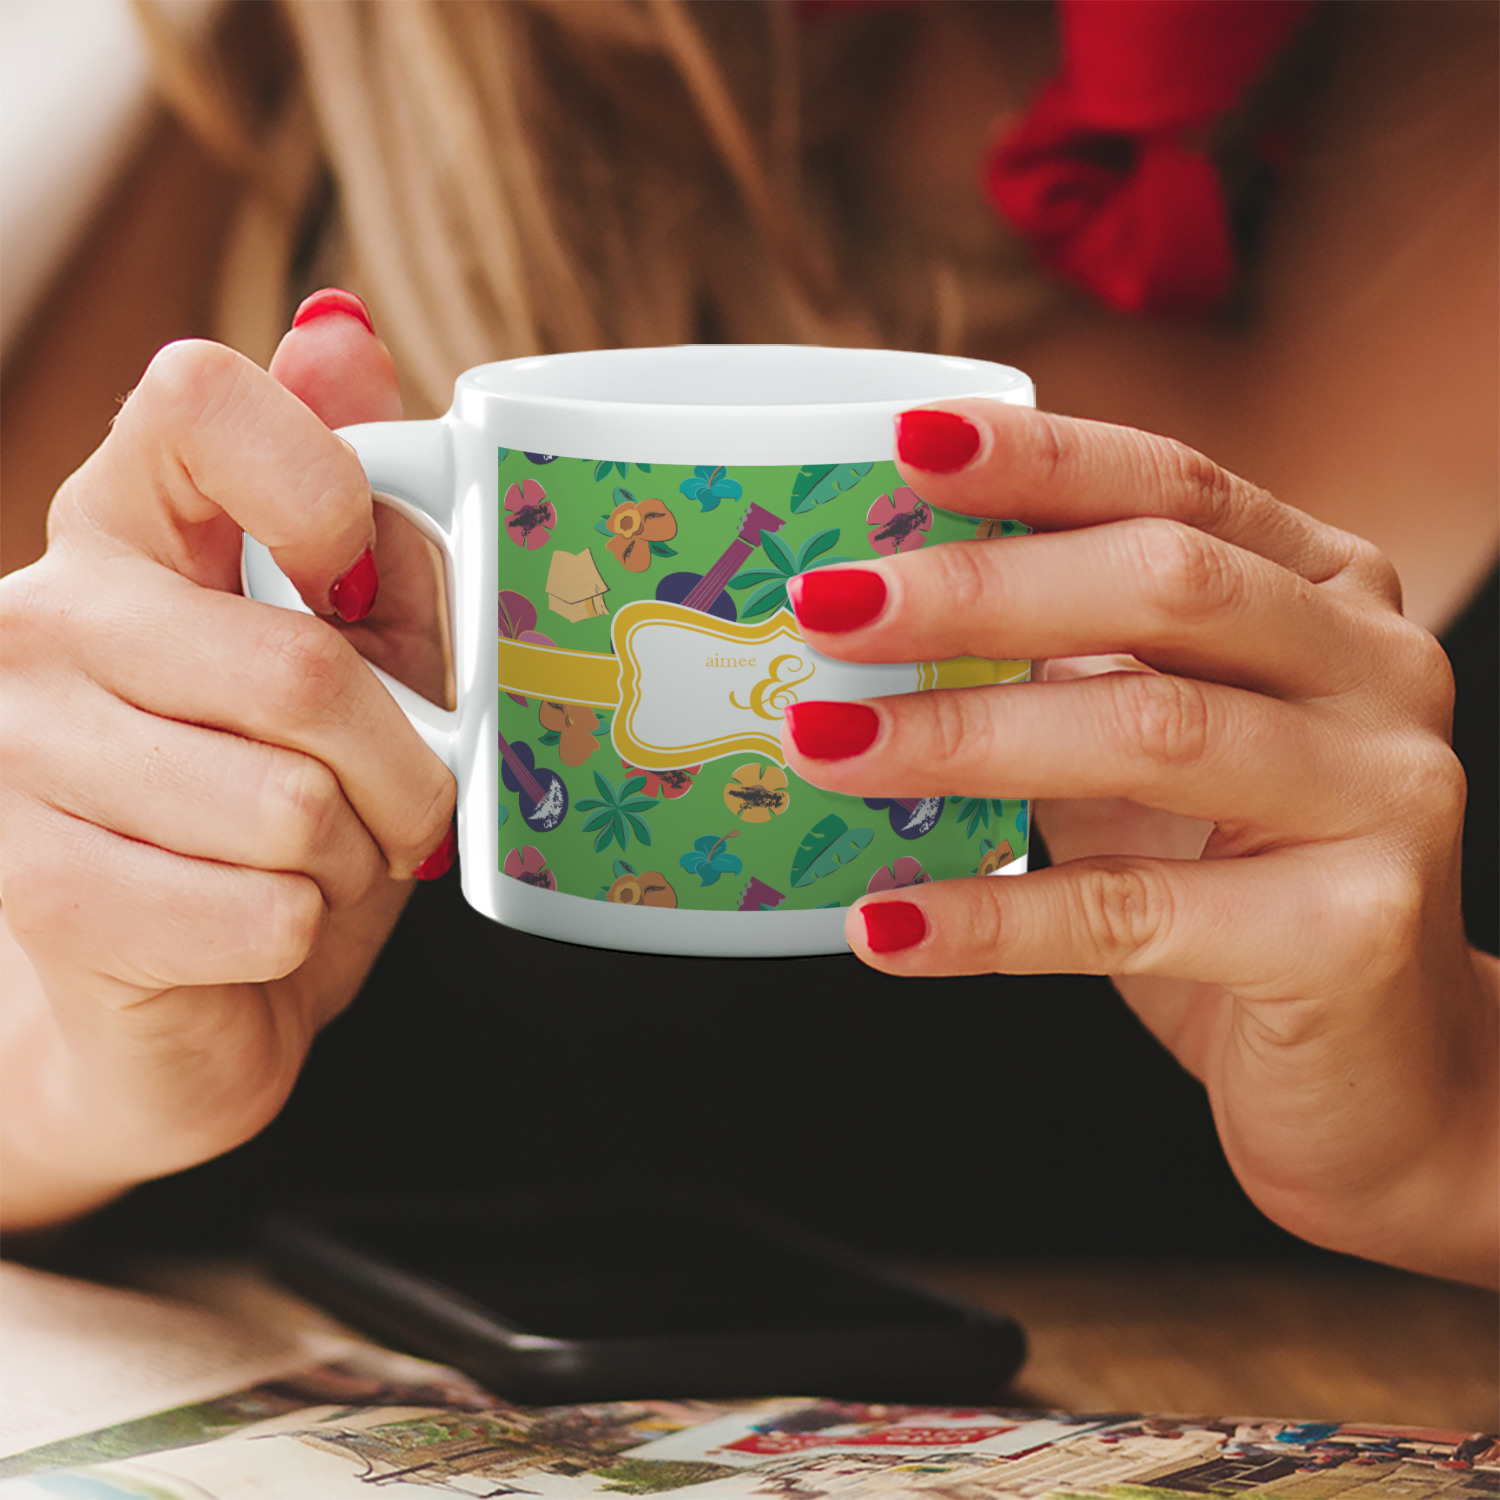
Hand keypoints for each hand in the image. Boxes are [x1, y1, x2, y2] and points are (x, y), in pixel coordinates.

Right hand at [0, 301, 455, 1228]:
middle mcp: (41, 614)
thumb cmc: (286, 802)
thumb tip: (339, 330)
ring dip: (356, 855)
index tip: (356, 584)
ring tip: (317, 858)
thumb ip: (364, 502)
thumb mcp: (361, 651)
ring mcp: (17, 749)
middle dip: (403, 765)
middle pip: (304, 670)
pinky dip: (307, 932)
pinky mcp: (36, 888)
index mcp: (123, 523)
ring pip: (295, 807)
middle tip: (396, 794)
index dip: (323, 490)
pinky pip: (267, 912)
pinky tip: (259, 923)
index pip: (200, 400)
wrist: (189, 990)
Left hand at [782, 402, 1498, 1285]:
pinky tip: (886, 925)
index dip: (1041, 459)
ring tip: (819, 747)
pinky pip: (1136, 912)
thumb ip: (1067, 667)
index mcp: (1325, 593)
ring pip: (1151, 730)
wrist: (1382, 1072)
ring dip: (961, 737)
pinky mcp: (1350, 934)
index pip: (1179, 487)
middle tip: (825, 610)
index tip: (905, 446)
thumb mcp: (1153, 748)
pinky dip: (993, 916)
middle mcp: (1375, 670)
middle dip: (977, 589)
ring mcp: (1385, 796)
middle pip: (1167, 586)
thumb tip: (869, 621)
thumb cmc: (1236, 884)